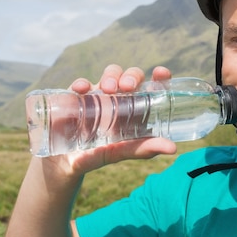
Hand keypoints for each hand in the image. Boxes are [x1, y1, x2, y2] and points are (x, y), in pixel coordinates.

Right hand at [56, 65, 176, 174]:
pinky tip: (81, 89)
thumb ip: (143, 149)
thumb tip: (172, 148)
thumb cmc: (96, 156)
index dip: (158, 77)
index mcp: (134, 108)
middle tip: (127, 86)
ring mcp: (97, 94)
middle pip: (130, 76)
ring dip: (111, 76)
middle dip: (131, 76)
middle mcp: (118, 98)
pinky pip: (80, 84)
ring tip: (107, 88)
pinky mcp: (75, 96)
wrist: (63, 164)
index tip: (161, 73)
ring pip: (109, 74)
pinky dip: (82, 82)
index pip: (149, 87)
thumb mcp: (119, 153)